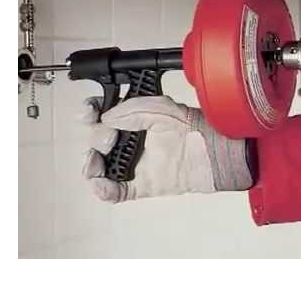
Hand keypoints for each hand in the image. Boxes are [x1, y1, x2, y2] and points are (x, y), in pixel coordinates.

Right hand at [79, 96, 252, 202]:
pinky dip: (103, 190)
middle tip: (110, 138)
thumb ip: (132, 110)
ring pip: (98, 168)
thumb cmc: (193, 127)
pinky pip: (113, 192)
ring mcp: (133, 163)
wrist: (212, 152)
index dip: (89, 114)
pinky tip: (104, 185)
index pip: (101, 114)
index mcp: (132, 117)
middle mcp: (130, 140)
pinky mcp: (139, 185)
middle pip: (95, 140)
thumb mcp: (161, 108)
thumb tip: (107, 118)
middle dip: (96, 139)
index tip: (87, 114)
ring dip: (91, 165)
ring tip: (100, 162)